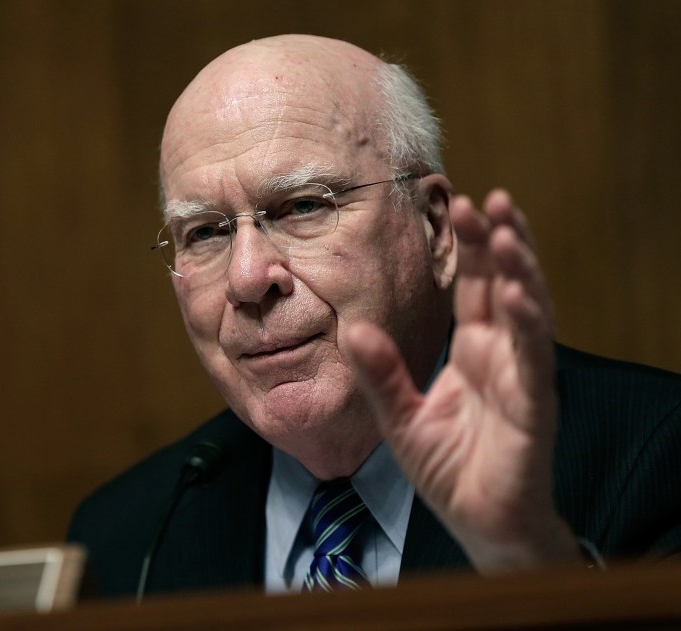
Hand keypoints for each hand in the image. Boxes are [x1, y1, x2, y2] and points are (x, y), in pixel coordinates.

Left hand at [347, 189, 579, 571]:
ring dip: (521, 270)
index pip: (475, 290)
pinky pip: (533, 360)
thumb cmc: (446, 469)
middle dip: (499, 243)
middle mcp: (502, 356)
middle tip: (487, 199)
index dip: (472, 250)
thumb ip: (380, 374)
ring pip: (529, 312)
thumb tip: (351, 329)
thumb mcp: (398, 417)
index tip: (460, 205)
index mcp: (473, 352)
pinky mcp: (533, 407)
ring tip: (508, 230)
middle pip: (505, 287)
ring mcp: (522, 378)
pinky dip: (527, 325)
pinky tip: (518, 293)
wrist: (477, 523)